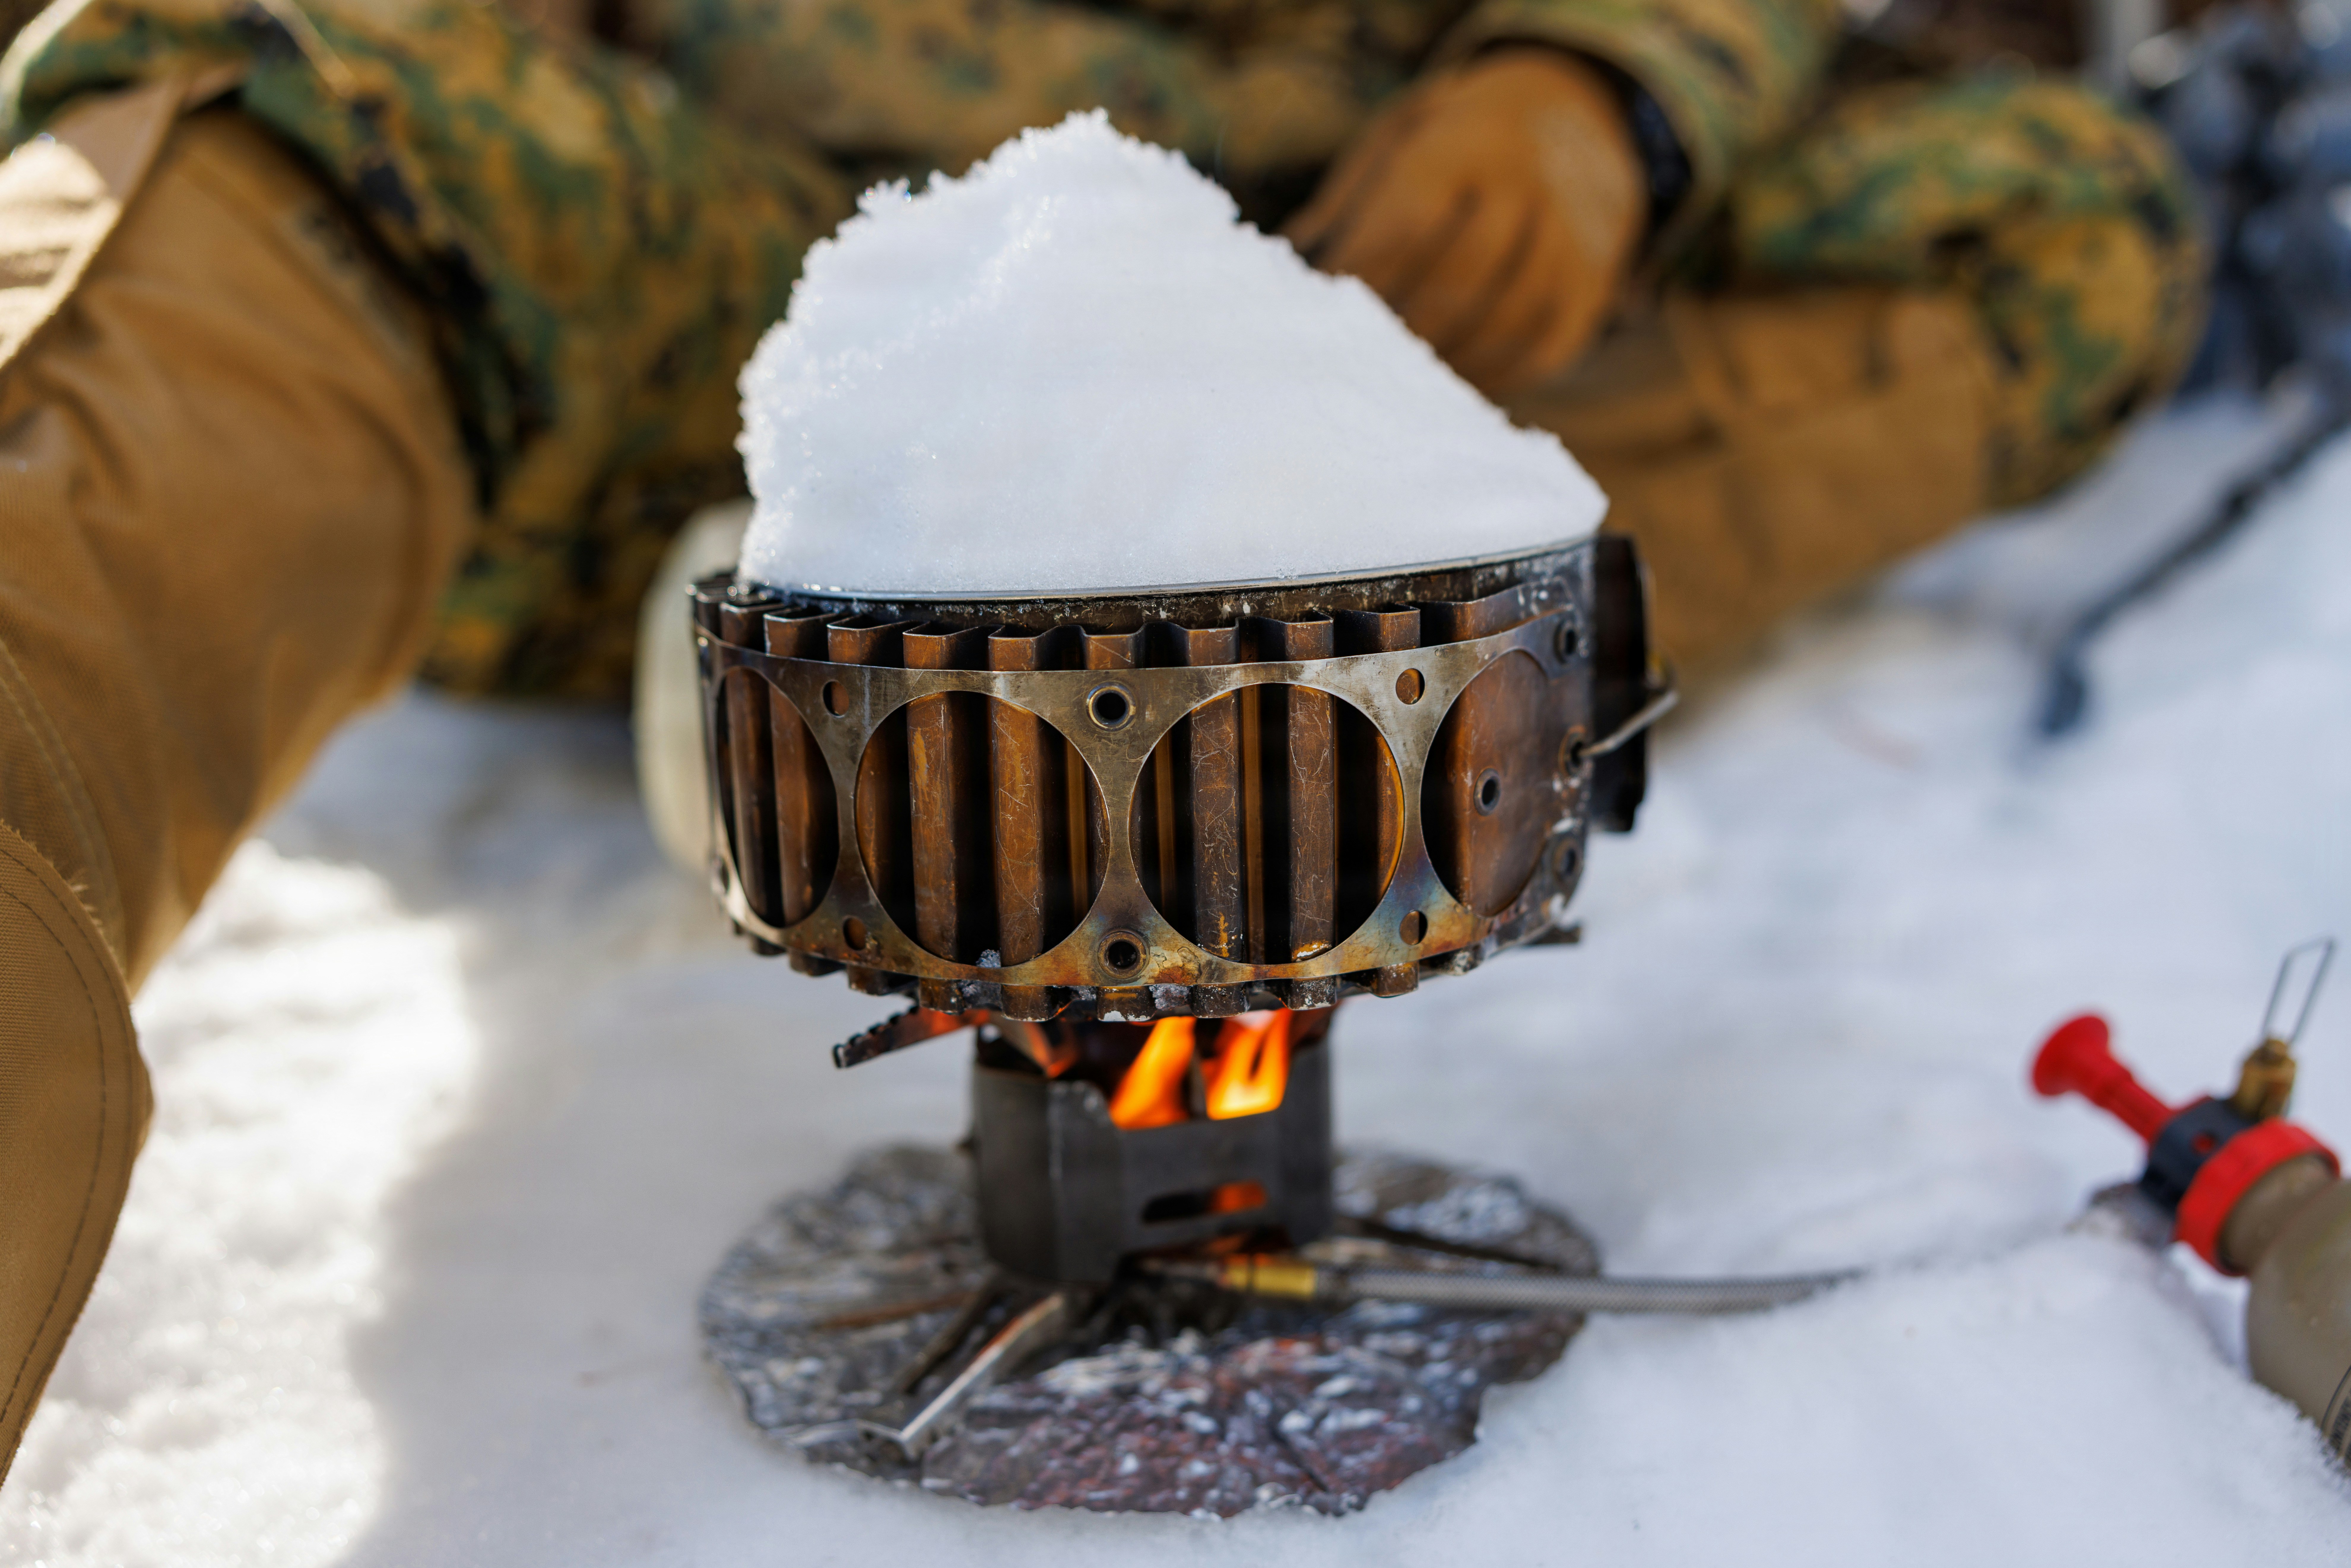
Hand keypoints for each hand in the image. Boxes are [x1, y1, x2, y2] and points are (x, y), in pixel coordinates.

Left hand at [1286, 50, 1645, 397]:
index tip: (1324, 313)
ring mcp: (1572, 238)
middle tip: (1361, 362)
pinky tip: (1454, 387)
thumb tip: (1293, 262)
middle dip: (1404, 327)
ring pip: (1508, 319)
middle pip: (1461, 277)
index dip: (1365, 273)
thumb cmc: (1455, 142)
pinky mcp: (1593, 286)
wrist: (1575, 121)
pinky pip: (1545, 347)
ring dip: (1449, 361)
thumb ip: (1348, 196)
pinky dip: (1497, 377)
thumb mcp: (1400, 136)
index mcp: (1469, 141)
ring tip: (1402, 387)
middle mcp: (1529, 186)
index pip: (1410, 220)